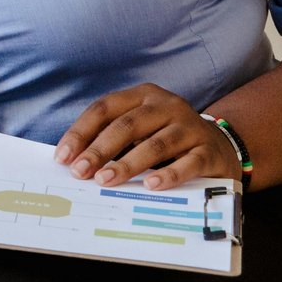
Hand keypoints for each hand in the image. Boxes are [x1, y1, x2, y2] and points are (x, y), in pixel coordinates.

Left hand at [54, 85, 243, 189]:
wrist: (219, 147)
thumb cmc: (165, 140)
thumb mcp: (138, 132)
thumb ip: (111, 141)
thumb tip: (73, 164)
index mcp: (143, 96)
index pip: (104, 108)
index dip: (81, 132)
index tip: (63, 157)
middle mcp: (167, 106)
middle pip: (128, 125)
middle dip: (100, 149)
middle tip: (81, 171)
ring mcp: (190, 127)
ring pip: (156, 144)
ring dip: (127, 164)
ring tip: (106, 180)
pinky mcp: (208, 150)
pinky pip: (188, 162)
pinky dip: (169, 174)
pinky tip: (150, 185)